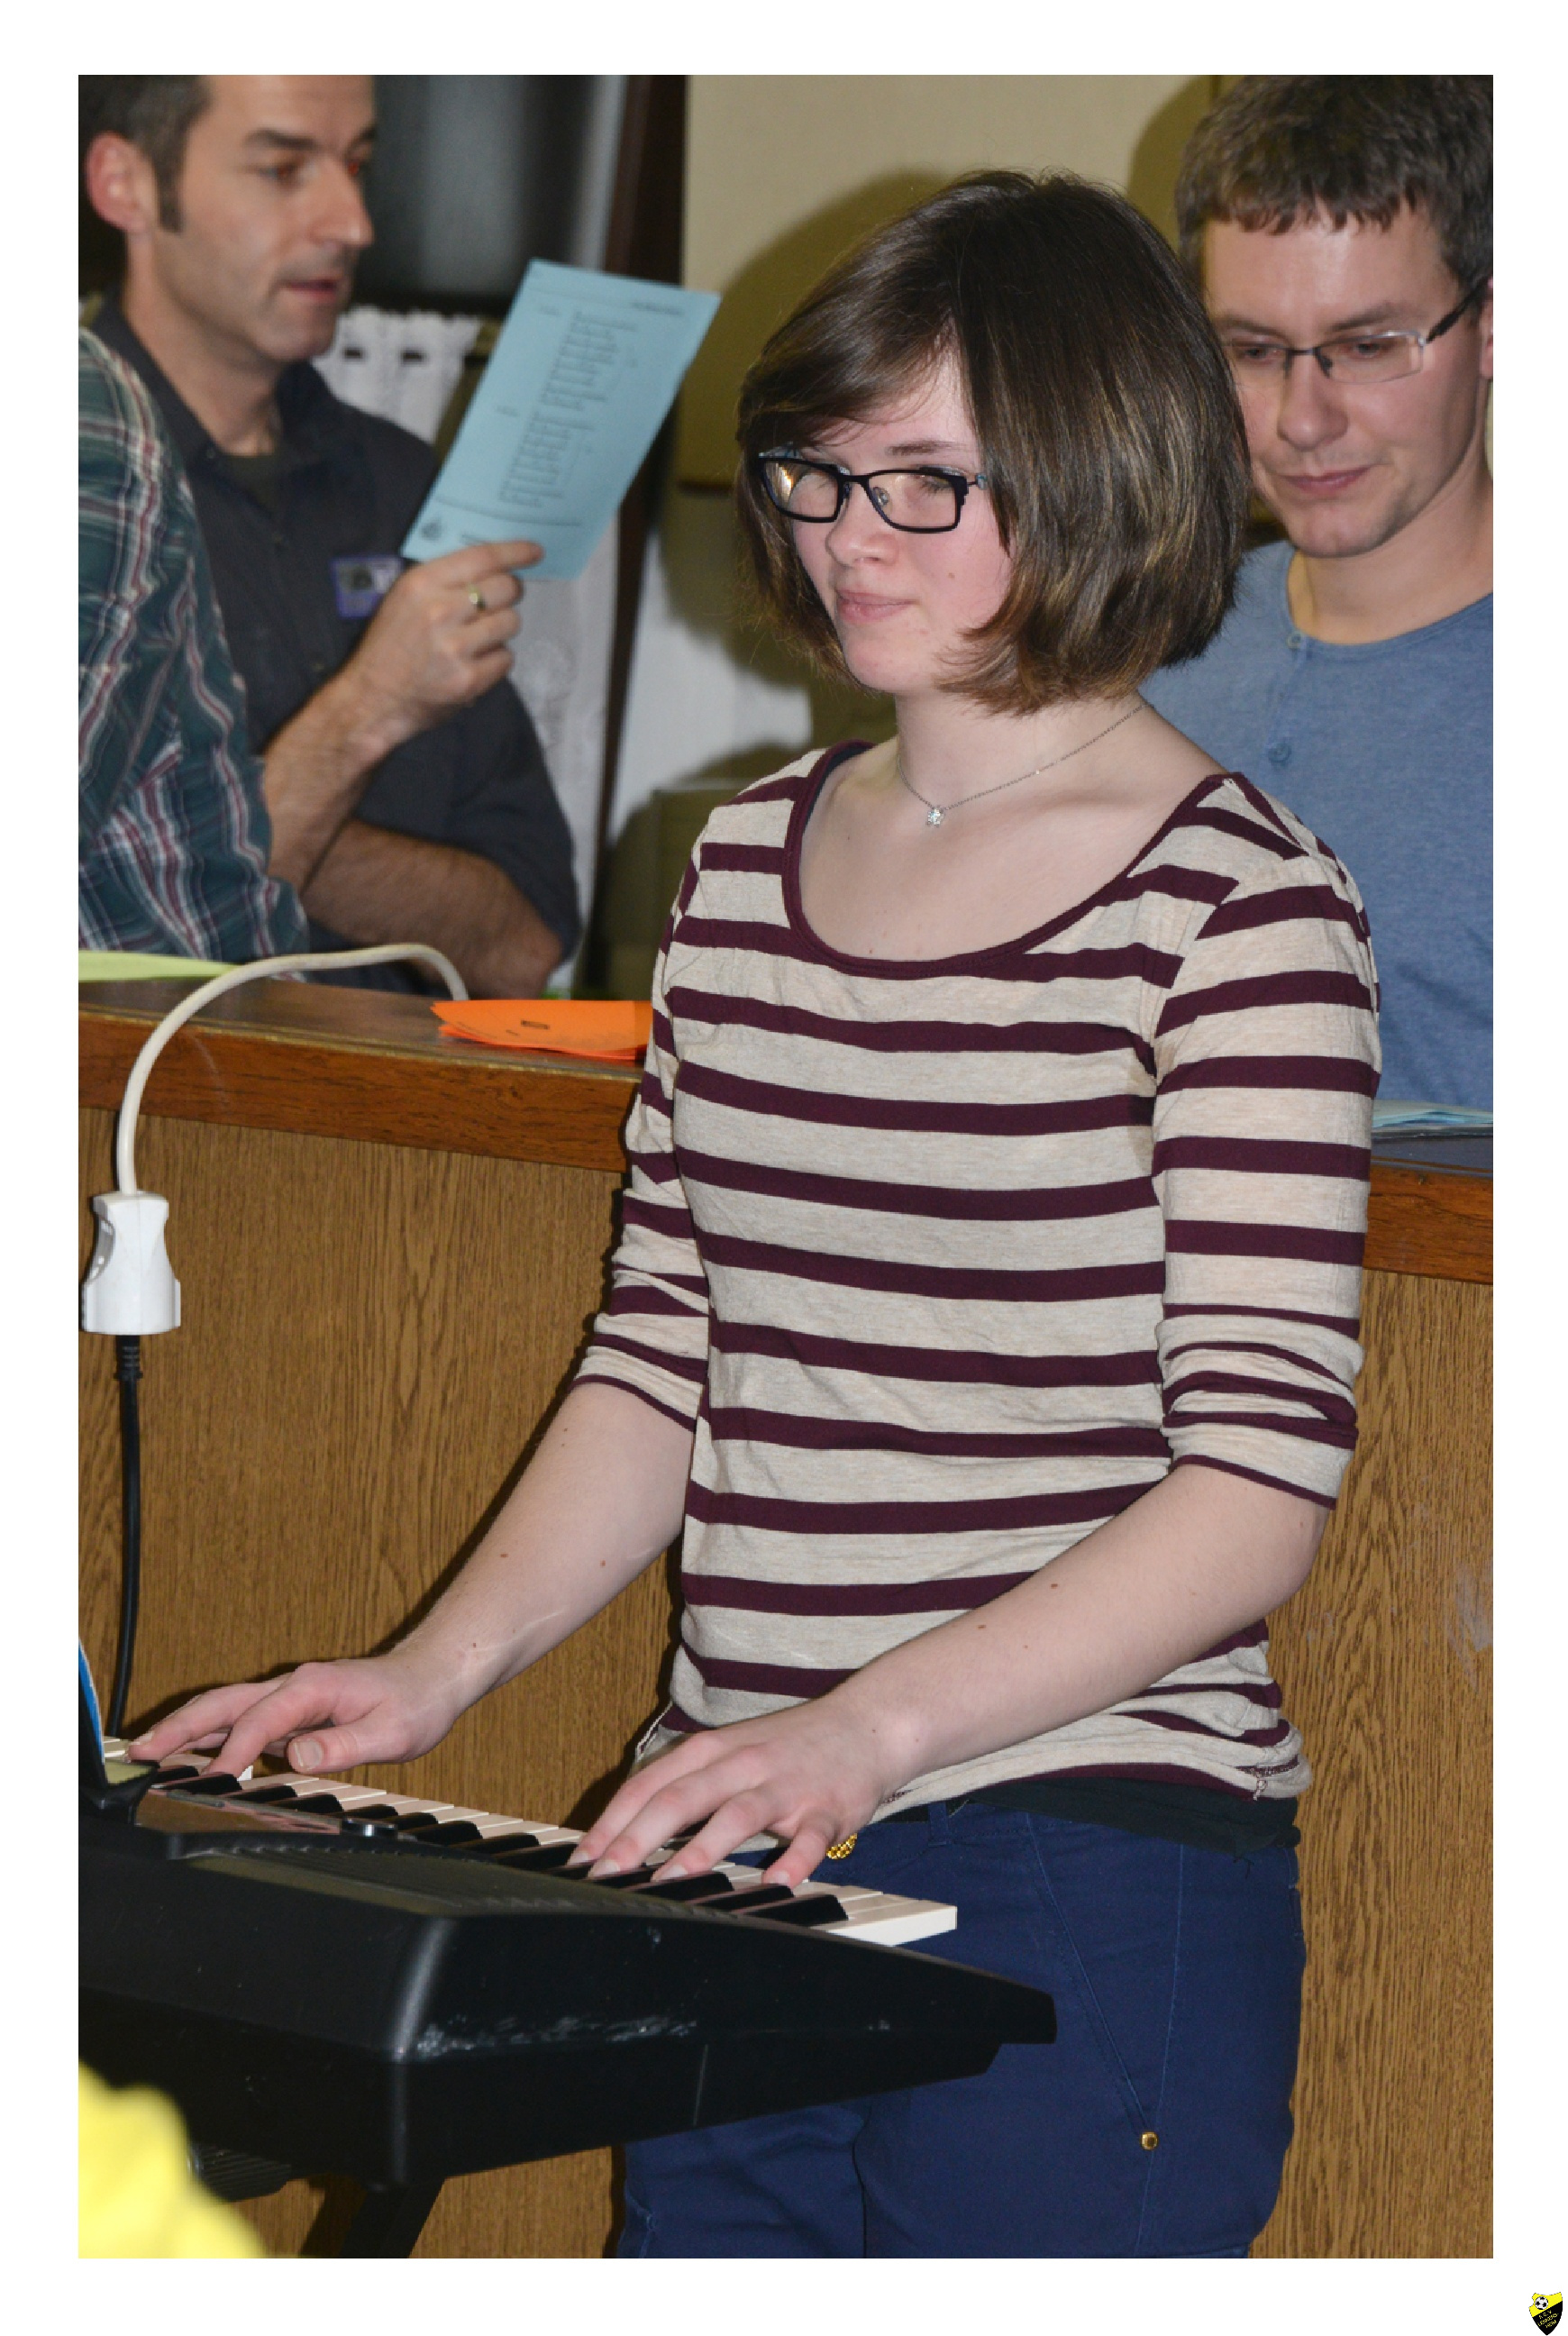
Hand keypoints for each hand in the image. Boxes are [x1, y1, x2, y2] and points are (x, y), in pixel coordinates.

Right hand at [126, 1648, 463, 1784]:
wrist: (431, 1677)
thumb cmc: (415, 1703)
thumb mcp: (391, 1733)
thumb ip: (344, 1745)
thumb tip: (298, 1755)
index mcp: (313, 1687)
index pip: (261, 1719)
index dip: (234, 1750)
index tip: (213, 1779)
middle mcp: (293, 1687)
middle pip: (224, 1703)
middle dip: (180, 1727)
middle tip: (140, 1753)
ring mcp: (289, 1699)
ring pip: (226, 1710)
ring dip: (186, 1730)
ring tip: (147, 1755)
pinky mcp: (290, 1713)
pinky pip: (241, 1722)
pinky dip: (210, 1736)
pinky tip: (191, 1758)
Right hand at [339, 538, 541, 754]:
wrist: (371, 699)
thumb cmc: (389, 647)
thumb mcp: (405, 599)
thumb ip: (444, 581)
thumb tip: (494, 569)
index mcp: (422, 583)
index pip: (483, 557)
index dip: (515, 552)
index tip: (535, 552)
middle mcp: (441, 610)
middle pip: (506, 589)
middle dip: (511, 594)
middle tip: (502, 602)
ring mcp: (456, 647)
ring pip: (510, 623)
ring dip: (501, 630)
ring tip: (478, 639)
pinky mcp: (469, 679)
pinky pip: (506, 658)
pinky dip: (496, 660)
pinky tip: (474, 663)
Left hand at [572, 1697, 901, 1891]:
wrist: (867, 1724)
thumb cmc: (787, 1748)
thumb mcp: (730, 1754)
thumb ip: (684, 1785)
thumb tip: (626, 1830)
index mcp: (711, 1751)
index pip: (649, 1784)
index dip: (612, 1821)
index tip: (583, 1859)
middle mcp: (741, 1764)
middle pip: (681, 1797)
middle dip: (638, 1837)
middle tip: (607, 1874)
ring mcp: (785, 1786)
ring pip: (737, 1814)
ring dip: (702, 1847)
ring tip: (670, 1879)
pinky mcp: (826, 1808)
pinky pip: (809, 1837)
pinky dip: (793, 1860)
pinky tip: (776, 1882)